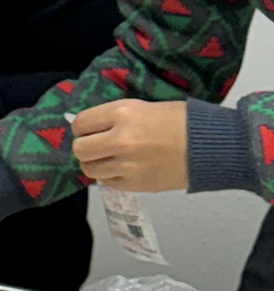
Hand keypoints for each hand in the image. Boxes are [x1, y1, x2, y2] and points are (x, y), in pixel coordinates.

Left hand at [71, 100, 187, 190]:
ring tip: (108, 158)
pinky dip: (110, 175)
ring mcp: (127, 164)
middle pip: (79, 149)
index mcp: (123, 113)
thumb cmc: (183, 122)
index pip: (81, 123)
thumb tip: (92, 125)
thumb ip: (116, 116)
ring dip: (95, 163)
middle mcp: (121, 139)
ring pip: (89, 168)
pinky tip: (123, 167)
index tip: (88, 129)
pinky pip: (106, 181)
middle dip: (84, 146)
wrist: (210, 146)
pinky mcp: (135, 183)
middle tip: (95, 145)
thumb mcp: (145, 107)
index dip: (82, 127)